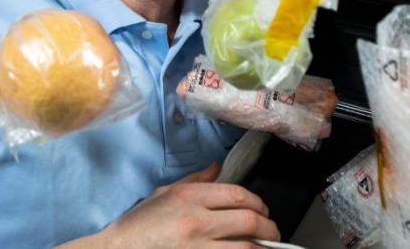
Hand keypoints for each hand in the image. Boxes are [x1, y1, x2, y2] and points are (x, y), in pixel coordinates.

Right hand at [79, 162, 280, 248]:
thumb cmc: (136, 228)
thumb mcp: (163, 194)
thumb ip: (195, 181)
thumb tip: (217, 169)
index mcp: (188, 197)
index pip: (237, 194)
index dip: (258, 203)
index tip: (263, 211)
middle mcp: (195, 221)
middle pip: (248, 220)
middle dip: (268, 227)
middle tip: (272, 233)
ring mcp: (197, 248)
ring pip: (245, 248)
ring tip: (266, 248)